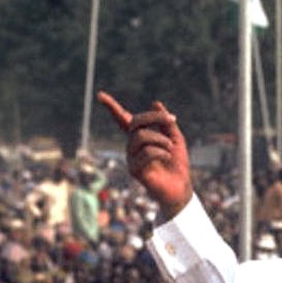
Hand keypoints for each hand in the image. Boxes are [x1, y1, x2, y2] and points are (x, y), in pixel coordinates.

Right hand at [97, 90, 192, 217]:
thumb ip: (166, 123)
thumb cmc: (177, 164)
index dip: (112, 107)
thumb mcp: (175, 139)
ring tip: (170, 148)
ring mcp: (131, 158)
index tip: (100, 95)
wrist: (181, 187)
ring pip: (141, 137)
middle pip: (135, 122)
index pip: (123, 119)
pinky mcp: (134, 170)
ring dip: (161, 139)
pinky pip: (147, 152)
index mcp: (140, 137)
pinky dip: (162, 152)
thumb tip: (156, 103)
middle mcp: (132, 146)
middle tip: (172, 120)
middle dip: (155, 117)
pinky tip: (167, 158)